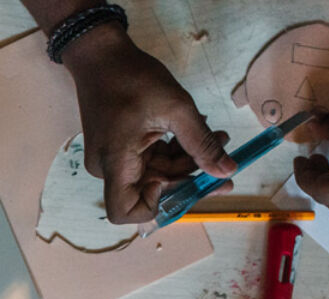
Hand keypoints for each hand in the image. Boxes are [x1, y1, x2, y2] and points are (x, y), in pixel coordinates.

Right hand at [59, 24, 234, 223]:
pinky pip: (151, 161)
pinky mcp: (121, 149)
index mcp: (115, 162)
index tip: (179, 180)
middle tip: (224, 161)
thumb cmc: (131, 77)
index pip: (124, 212)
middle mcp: (109, 168)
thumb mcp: (176, 108)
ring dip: (188, 160)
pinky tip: (197, 131)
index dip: (155, 206)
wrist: (101, 55)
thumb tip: (227, 171)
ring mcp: (114, 159)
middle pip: (151, 191)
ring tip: (217, 136)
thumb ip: (202, 144)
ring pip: (156, 174)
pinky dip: (175, 151)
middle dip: (189, 177)